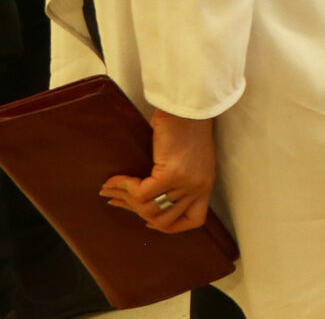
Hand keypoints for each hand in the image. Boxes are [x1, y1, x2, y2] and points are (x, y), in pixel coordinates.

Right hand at [103, 110, 215, 234]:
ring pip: (149, 208)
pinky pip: (141, 193)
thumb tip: (141, 201)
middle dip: (134, 211)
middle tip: (116, 199)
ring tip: (110, 189)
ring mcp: (188, 183)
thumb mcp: (187, 161)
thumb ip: (175, 183)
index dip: (169, 226)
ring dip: (125, 199)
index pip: (194, 220)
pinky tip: (114, 180)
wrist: (187, 107)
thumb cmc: (184, 128)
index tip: (148, 222)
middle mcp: (200, 188)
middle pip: (162, 219)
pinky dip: (124, 187)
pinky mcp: (173, 174)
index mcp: (205, 186)